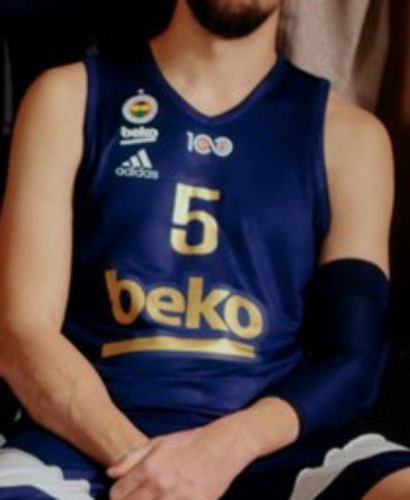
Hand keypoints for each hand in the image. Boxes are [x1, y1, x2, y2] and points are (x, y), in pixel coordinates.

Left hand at [107, 411, 256, 499]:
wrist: (222, 447)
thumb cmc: (189, 442)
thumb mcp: (158, 443)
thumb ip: (131, 458)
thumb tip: (111, 473)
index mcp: (150, 468)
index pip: (117, 494)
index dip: (117, 494)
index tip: (123, 493)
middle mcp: (161, 486)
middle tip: (136, 497)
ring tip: (153, 497)